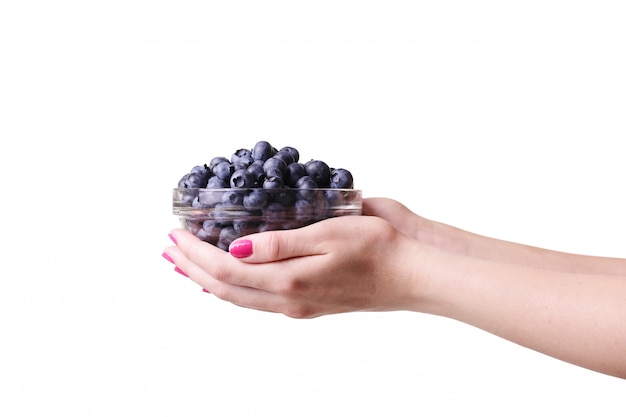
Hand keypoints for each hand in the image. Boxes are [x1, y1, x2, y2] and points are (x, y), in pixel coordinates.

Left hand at [163, 212, 427, 317]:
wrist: (412, 274)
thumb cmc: (377, 248)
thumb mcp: (327, 234)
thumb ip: (278, 244)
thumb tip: (234, 249)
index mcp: (290, 281)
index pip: (226, 270)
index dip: (196, 254)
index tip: (175, 234)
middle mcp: (288, 300)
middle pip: (225, 289)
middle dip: (191, 268)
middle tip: (168, 249)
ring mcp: (298, 306)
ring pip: (239, 298)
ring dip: (207, 281)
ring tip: (186, 266)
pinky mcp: (309, 304)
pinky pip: (258, 300)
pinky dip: (234, 290)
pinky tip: (230, 280)